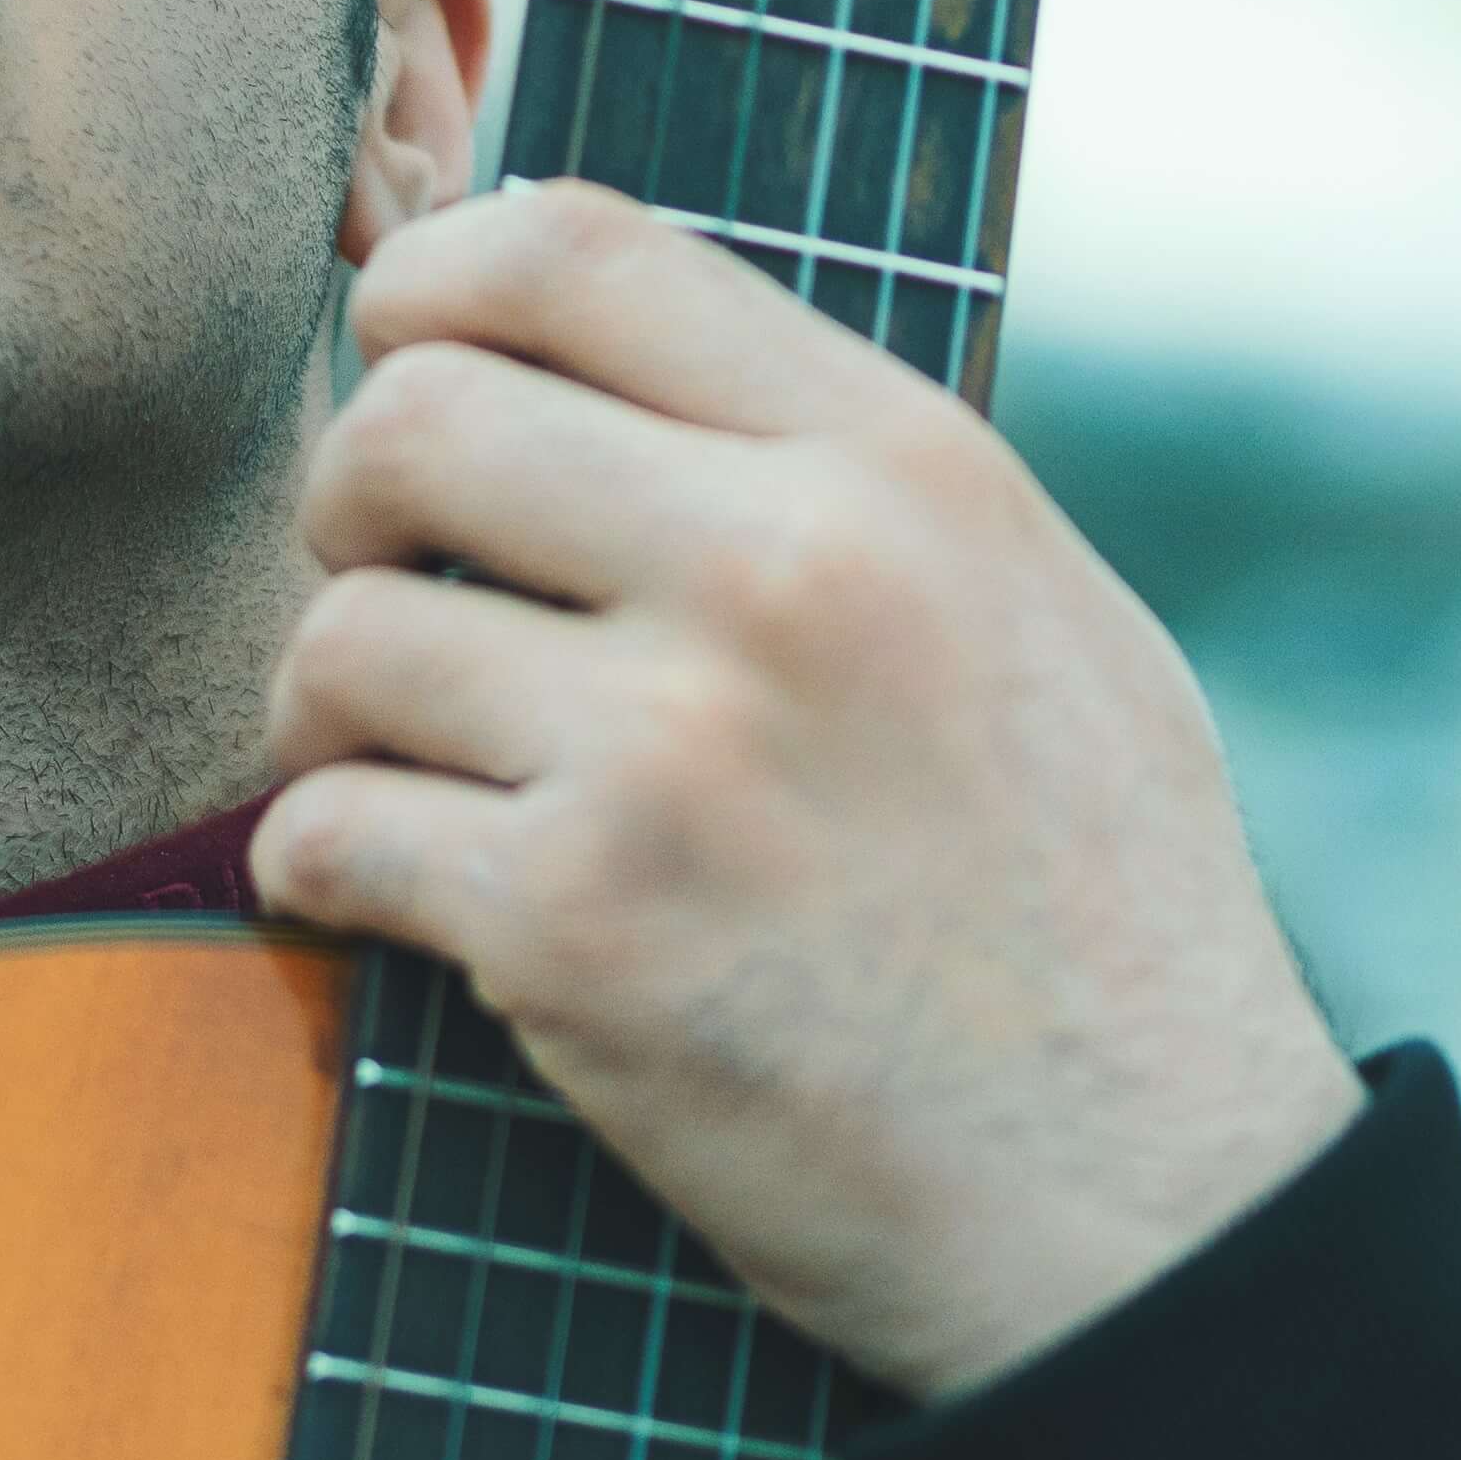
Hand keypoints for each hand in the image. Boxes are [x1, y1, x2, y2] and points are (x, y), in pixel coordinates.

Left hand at [247, 184, 1365, 1401]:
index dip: (430, 282)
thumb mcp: (1046, 616)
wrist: (1141, 1212)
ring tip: (395, 769)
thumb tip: (634, 372)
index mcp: (901, 467)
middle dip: (346, 505)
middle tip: (385, 594)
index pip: (577, 247)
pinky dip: (318, 867)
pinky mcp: (577, 935)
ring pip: (342, 634)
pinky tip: (383, 899)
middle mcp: (783, 575)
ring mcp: (670, 756)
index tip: (401, 354)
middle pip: (409, 416)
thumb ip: (853, 480)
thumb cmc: (1098, 924)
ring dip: (323, 709)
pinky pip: (326, 831)